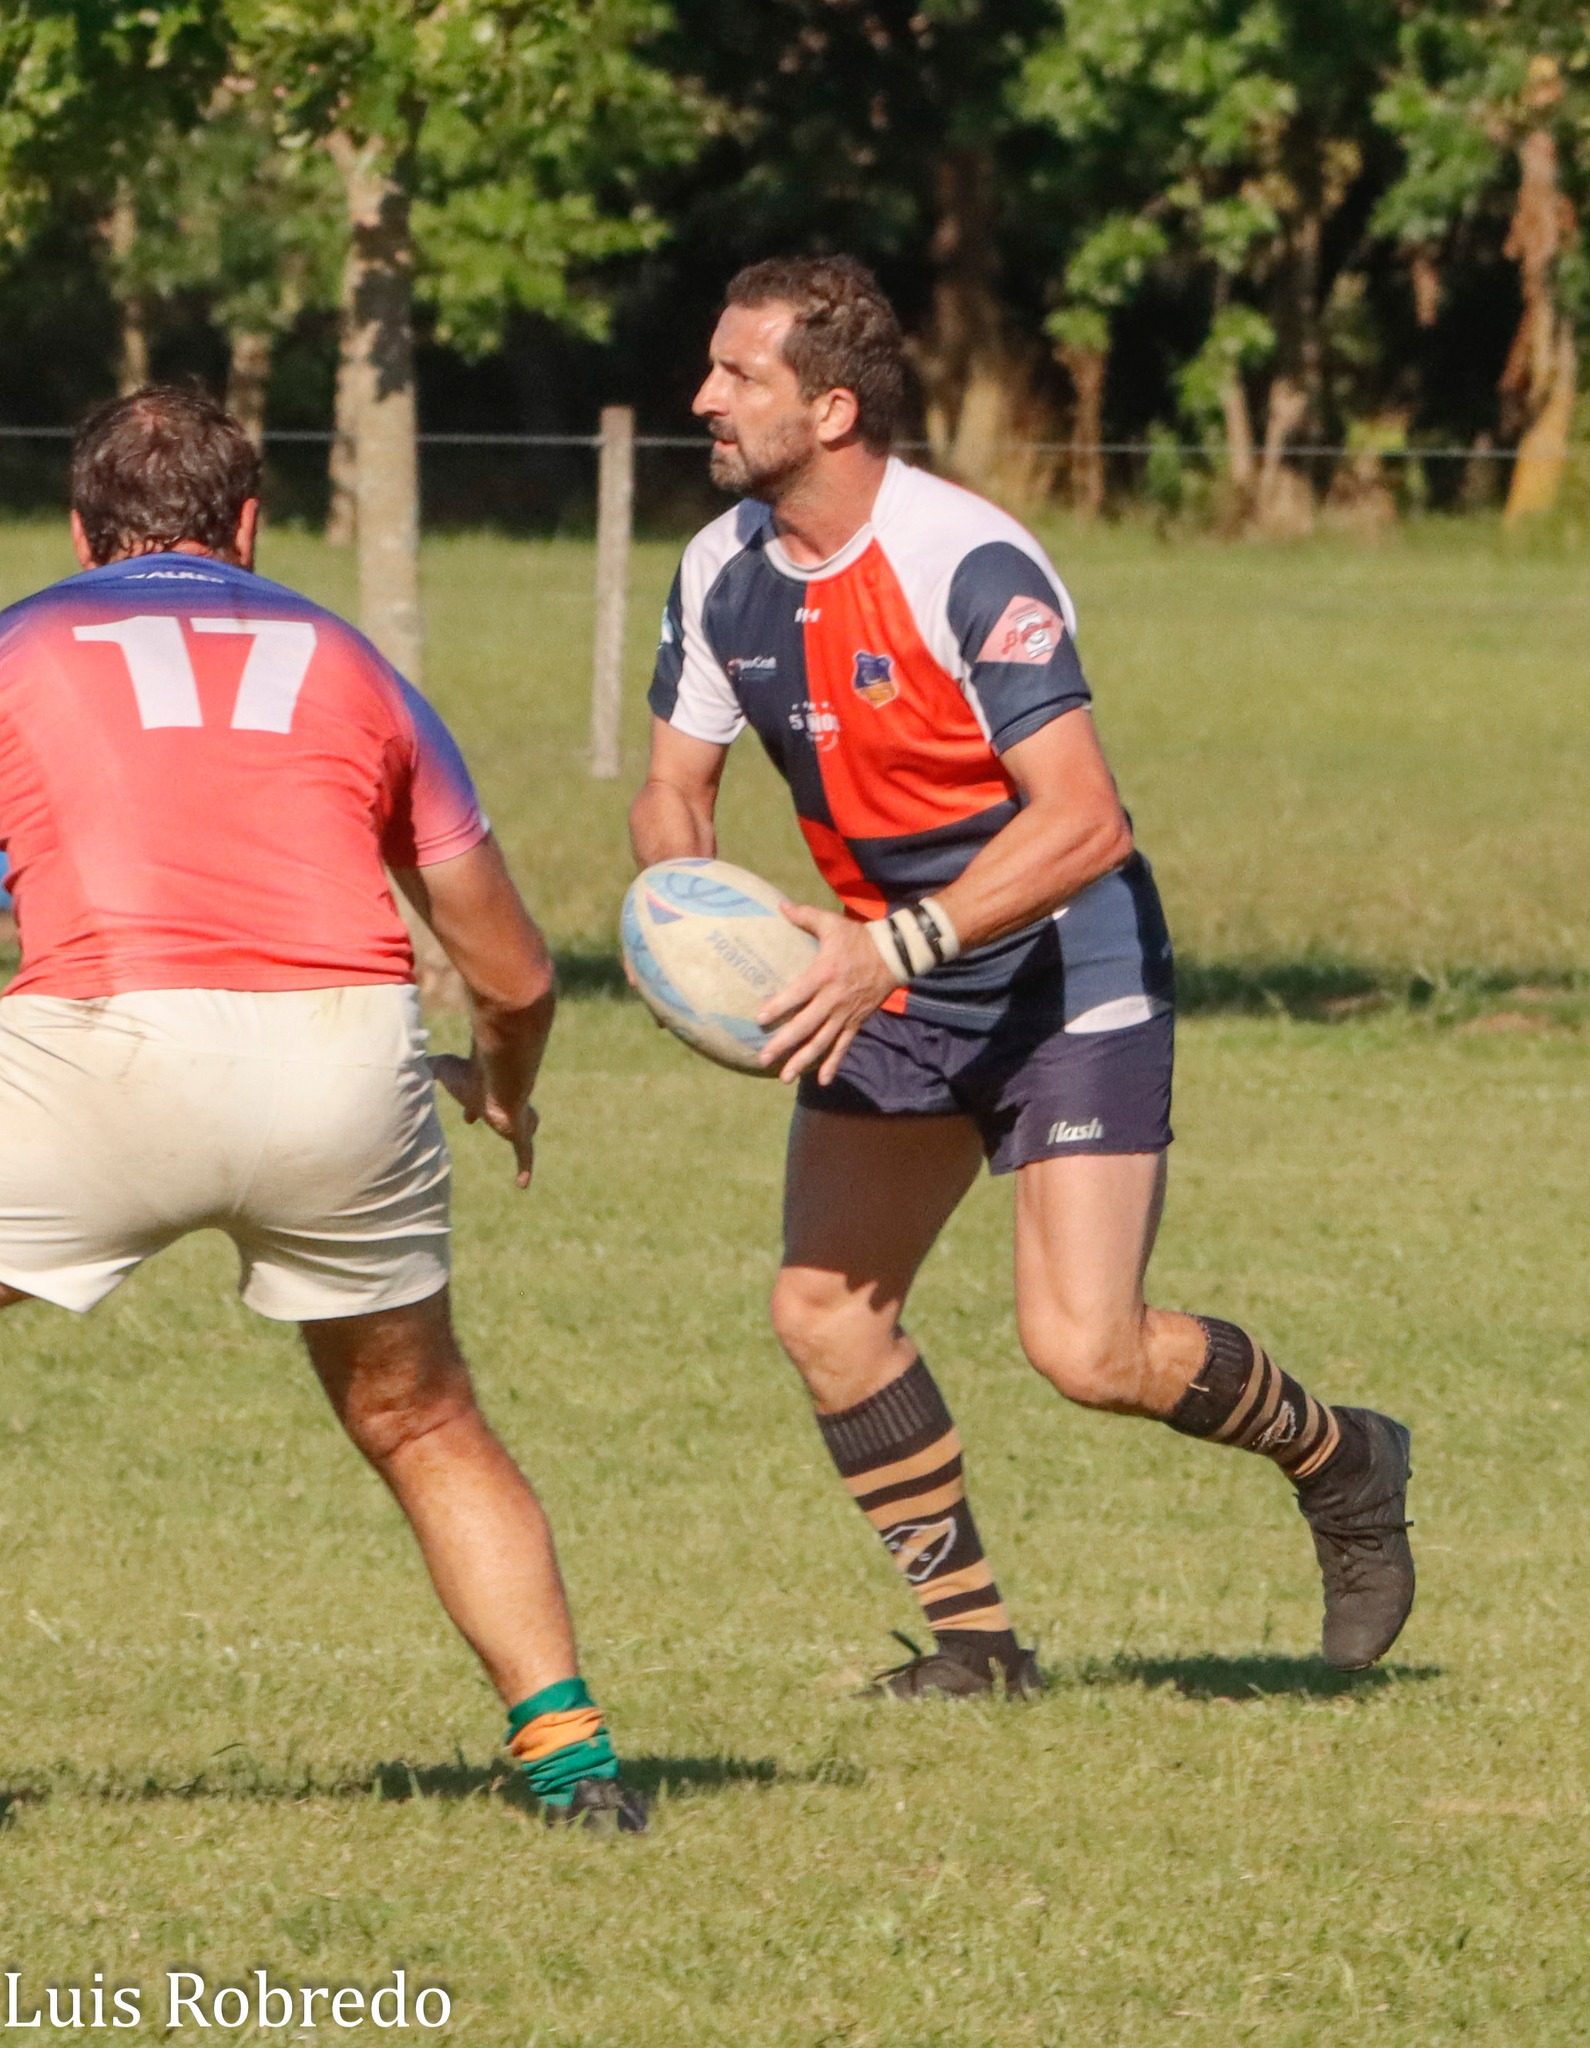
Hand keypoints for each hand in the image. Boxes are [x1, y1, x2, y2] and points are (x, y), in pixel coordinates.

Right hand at [431, 1052, 538, 1189]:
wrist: (499, 1077)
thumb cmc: (471, 1073)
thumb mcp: (444, 1067)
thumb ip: (430, 1066)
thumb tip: (410, 1062)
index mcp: (484, 1090)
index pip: (479, 1100)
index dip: (474, 1109)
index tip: (469, 1118)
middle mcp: (503, 1103)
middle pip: (507, 1111)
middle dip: (502, 1118)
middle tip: (502, 1127)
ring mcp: (515, 1119)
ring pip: (526, 1125)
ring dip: (525, 1128)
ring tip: (524, 1142)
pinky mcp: (521, 1134)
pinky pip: (525, 1154)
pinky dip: (525, 1167)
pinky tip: (523, 1184)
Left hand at [755, 902, 896, 1084]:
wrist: (895, 955)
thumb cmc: (858, 938)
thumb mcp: (832, 923)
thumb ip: (804, 916)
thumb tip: (779, 905)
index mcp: (825, 974)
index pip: (798, 994)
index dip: (779, 1007)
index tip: (760, 1019)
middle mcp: (834, 999)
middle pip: (806, 1026)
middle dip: (784, 1044)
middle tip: (763, 1057)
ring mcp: (846, 1014)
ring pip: (822, 1042)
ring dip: (803, 1061)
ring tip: (785, 1076)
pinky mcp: (857, 1022)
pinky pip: (843, 1046)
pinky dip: (833, 1064)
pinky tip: (822, 1081)